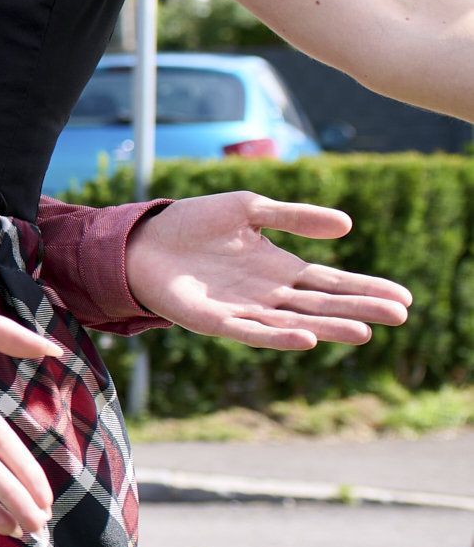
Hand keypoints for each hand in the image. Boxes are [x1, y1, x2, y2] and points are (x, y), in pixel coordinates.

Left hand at [124, 194, 410, 348]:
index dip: (367, 289)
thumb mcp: (249, 209)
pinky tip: (306, 337)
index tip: (404, 298)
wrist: (141, 239)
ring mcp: (243, 310)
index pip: (332, 282)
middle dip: (360, 310)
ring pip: (294, 322)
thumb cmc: (194, 224)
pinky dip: (278, 336)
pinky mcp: (214, 321)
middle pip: (322, 305)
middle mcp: (268, 294)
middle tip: (400, 315)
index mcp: (280, 268)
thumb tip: (347, 225)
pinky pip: (252, 332)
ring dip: (328, 327)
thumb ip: (294, 217)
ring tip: (363, 331)